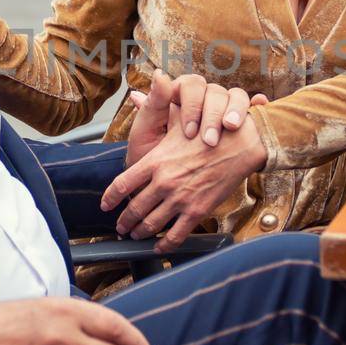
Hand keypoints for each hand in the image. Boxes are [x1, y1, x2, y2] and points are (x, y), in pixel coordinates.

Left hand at [104, 101, 267, 249]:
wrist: (240, 144)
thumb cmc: (209, 131)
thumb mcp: (177, 123)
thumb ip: (154, 115)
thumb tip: (135, 98)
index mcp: (155, 161)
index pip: (122, 184)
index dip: (111, 198)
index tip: (105, 206)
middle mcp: (163, 181)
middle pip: (134, 208)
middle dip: (125, 222)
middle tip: (120, 227)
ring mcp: (179, 198)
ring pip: (152, 224)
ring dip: (141, 232)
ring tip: (136, 235)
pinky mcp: (197, 211)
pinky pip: (175, 234)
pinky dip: (165, 245)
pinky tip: (160, 247)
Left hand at [124, 70, 267, 166]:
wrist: (165, 187)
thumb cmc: (151, 158)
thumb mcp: (145, 135)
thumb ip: (151, 107)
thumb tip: (154, 78)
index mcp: (179, 97)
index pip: (192, 85)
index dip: (192, 105)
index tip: (189, 132)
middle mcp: (202, 100)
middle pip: (216, 91)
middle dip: (214, 114)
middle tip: (210, 140)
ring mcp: (221, 111)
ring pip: (235, 96)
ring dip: (236, 109)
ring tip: (232, 127)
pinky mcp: (238, 124)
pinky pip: (253, 108)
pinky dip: (258, 105)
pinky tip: (261, 105)